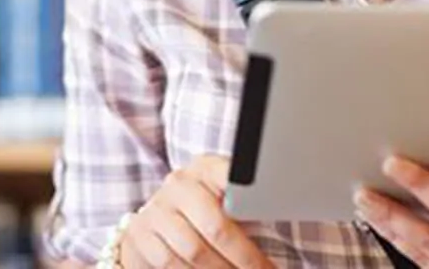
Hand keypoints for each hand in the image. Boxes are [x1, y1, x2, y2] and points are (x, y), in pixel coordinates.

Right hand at [119, 154, 274, 267]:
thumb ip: (246, 205)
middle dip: (245, 258)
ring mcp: (157, 210)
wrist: (155, 224)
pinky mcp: (141, 236)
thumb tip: (287, 213)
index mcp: (206, 168)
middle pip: (216, 225)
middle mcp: (179, 184)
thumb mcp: (222, 200)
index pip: (230, 175)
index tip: (270, 204)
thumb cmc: (202, 212)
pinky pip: (172, 264)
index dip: (249, 190)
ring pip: (195, 250)